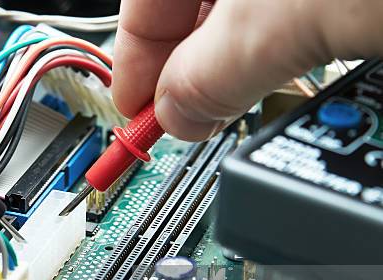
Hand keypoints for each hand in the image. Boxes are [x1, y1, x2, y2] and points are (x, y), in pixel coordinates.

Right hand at [113, 0, 382, 140]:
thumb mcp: (280, 25)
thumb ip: (211, 76)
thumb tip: (176, 116)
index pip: (139, 10)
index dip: (132, 73)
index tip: (137, 121)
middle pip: (187, 20)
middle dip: (187, 77)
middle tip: (192, 123)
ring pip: (240, 22)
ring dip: (238, 70)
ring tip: (251, 103)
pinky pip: (286, 20)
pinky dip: (281, 52)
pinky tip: (293, 70)